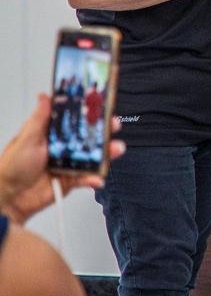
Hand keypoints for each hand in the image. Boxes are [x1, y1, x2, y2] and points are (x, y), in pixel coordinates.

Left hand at [0, 95, 124, 223]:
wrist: (10, 198)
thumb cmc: (12, 167)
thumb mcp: (26, 139)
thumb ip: (39, 119)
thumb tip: (44, 97)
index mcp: (52, 133)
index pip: (74, 118)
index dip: (88, 111)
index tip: (102, 103)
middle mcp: (63, 146)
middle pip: (88, 135)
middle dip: (104, 130)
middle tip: (113, 125)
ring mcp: (69, 162)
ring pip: (93, 155)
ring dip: (107, 153)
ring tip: (116, 149)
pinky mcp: (71, 179)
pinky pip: (87, 177)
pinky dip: (94, 178)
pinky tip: (97, 177)